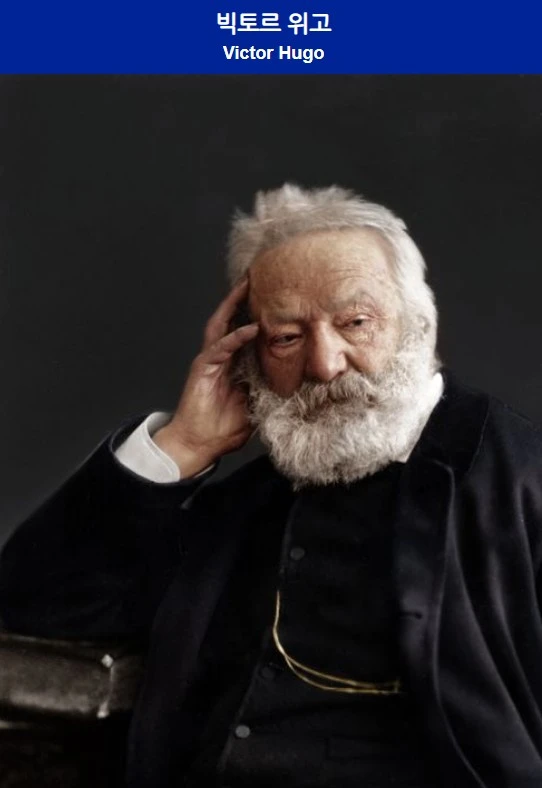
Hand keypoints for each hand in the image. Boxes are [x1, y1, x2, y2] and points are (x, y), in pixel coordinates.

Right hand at [153, 278, 258, 476]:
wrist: (199, 444)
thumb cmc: (223, 429)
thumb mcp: (255, 406)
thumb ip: (268, 391)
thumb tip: (297, 387)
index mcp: (232, 363)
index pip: (245, 331)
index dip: (256, 313)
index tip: (274, 297)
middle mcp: (219, 357)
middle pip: (231, 319)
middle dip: (242, 298)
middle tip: (257, 276)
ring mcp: (209, 360)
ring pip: (221, 324)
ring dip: (234, 305)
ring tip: (247, 286)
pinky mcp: (202, 368)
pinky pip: (220, 347)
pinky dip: (235, 336)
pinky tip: (250, 328)